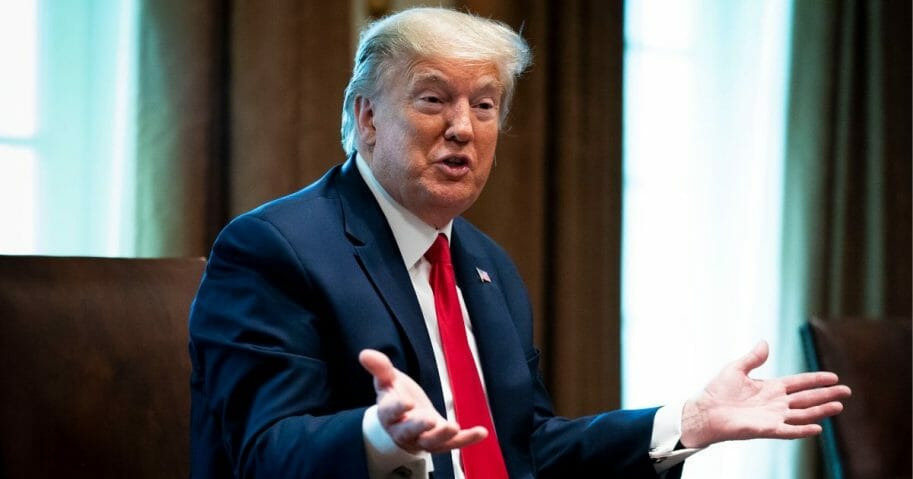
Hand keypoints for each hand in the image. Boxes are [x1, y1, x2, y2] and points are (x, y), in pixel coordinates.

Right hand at [358, 349, 487, 453]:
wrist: (403, 419)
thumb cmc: (395, 396)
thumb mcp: (387, 380)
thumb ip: (379, 368)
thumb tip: (364, 354)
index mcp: (388, 414)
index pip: (390, 413)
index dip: (397, 408)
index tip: (406, 402)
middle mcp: (403, 430)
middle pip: (409, 432)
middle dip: (419, 427)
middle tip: (430, 420)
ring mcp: (421, 439)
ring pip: (430, 442)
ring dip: (442, 437)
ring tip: (454, 426)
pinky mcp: (439, 443)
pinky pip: (453, 445)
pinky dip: (467, 440)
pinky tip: (482, 432)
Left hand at [680, 341, 851, 448]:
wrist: (704, 411)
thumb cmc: (717, 391)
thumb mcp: (736, 369)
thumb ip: (753, 358)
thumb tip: (765, 342)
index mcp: (771, 388)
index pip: (799, 383)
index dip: (816, 380)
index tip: (834, 377)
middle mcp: (776, 403)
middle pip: (807, 398)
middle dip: (827, 395)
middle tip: (847, 391)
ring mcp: (773, 417)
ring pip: (803, 414)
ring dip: (821, 411)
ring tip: (839, 406)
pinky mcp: (766, 429)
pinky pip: (789, 431)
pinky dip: (803, 429)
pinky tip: (818, 427)